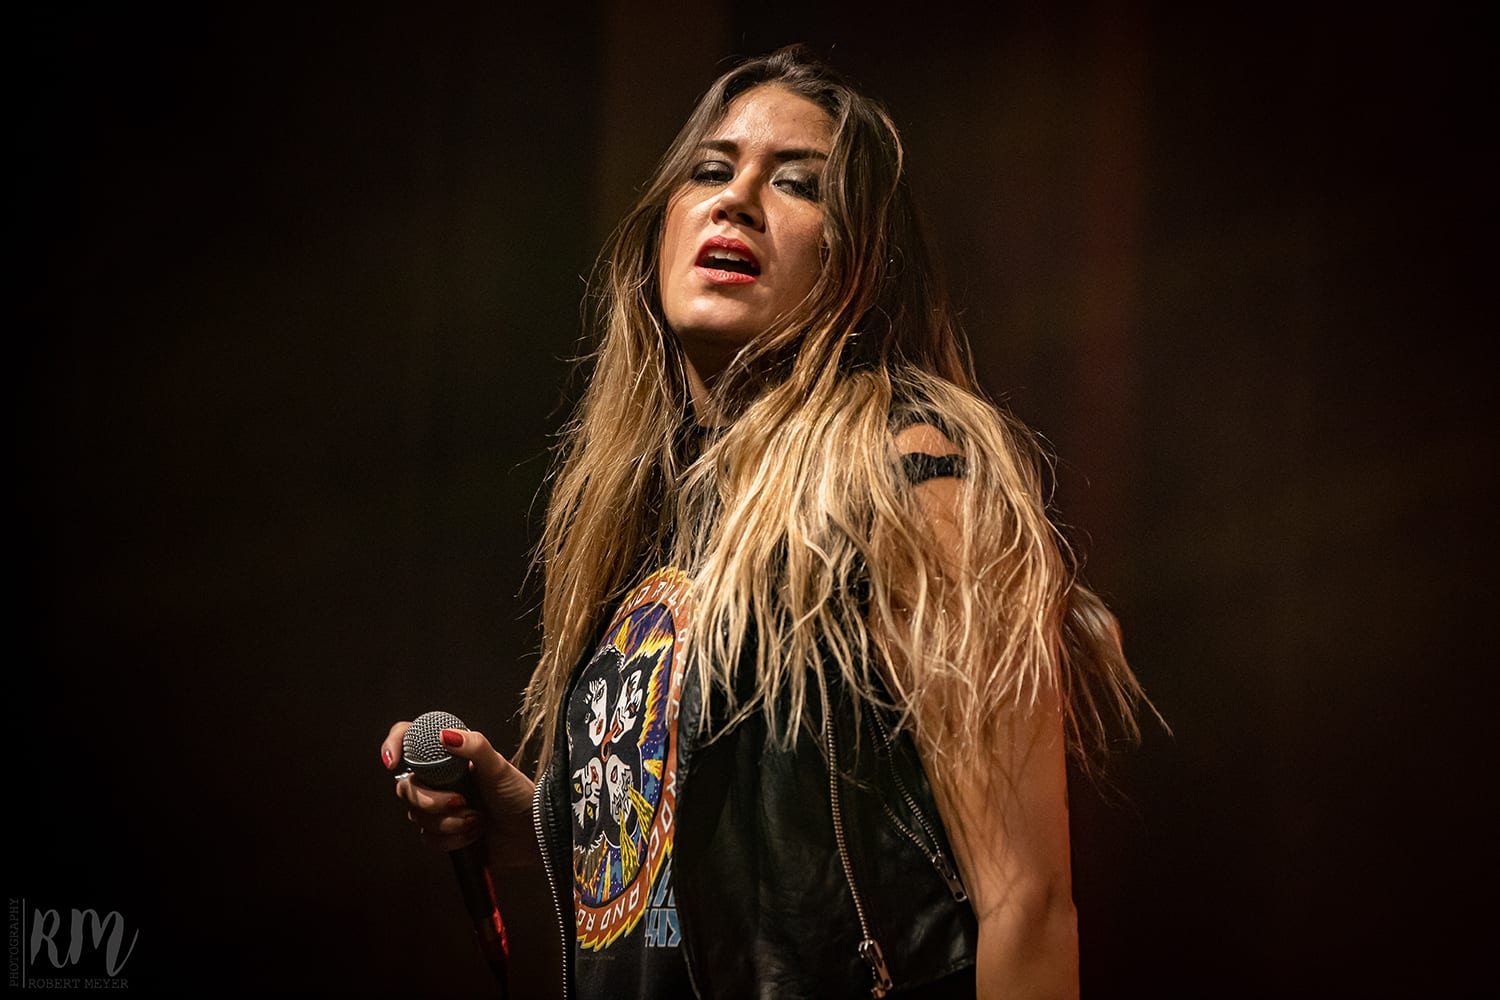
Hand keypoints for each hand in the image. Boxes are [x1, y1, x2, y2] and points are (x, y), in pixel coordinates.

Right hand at [381, 720, 539, 866]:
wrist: (532, 834)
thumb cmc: (520, 795)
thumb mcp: (499, 767)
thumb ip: (474, 746)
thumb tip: (446, 735)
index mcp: (449, 758)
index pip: (410, 741)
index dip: (394, 746)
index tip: (394, 761)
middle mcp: (440, 781)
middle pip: (407, 787)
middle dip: (432, 800)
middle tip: (462, 802)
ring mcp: (440, 808)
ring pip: (417, 816)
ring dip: (448, 822)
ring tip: (477, 820)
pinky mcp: (444, 834)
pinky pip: (429, 839)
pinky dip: (452, 839)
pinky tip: (474, 834)